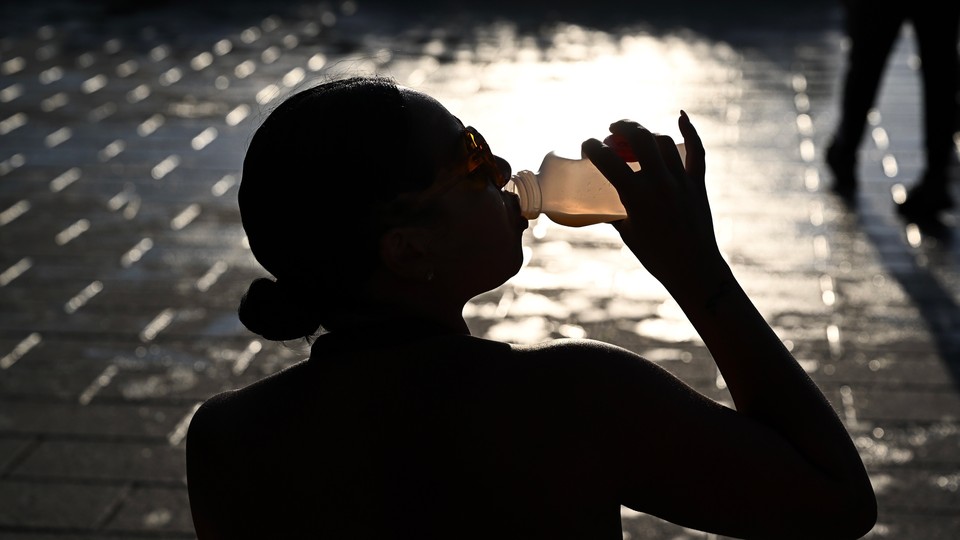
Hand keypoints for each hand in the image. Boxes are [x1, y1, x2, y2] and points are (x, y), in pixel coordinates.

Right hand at [582, 112, 727, 301]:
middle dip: (622, 127)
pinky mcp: (698, 184)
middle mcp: (659, 183)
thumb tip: (599, 204)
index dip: (592, 147)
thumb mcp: (627, 232)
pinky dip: (690, 131)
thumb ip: (614, 212)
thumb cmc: (655, 256)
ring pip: (663, 142)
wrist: (693, 269)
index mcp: (636, 196)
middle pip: (639, 138)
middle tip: (611, 130)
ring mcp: (681, 181)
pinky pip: (697, 152)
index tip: (586, 145)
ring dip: (646, 134)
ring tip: (635, 137)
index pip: (607, 160)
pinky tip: (681, 116)